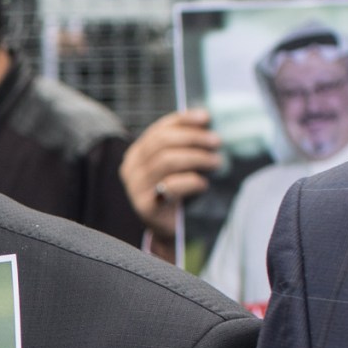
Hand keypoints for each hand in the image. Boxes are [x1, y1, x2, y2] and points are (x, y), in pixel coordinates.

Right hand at [116, 110, 222, 248]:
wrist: (167, 229)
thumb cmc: (176, 193)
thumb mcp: (176, 167)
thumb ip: (183, 147)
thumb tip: (208, 124)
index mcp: (137, 153)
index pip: (159, 129)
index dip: (183, 120)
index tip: (206, 117)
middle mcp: (131, 168)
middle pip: (162, 142)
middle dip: (193, 138)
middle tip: (216, 141)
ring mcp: (135, 187)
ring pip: (167, 161)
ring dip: (196, 158)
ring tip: (216, 161)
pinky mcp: (145, 206)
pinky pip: (171, 186)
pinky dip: (191, 181)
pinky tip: (203, 184)